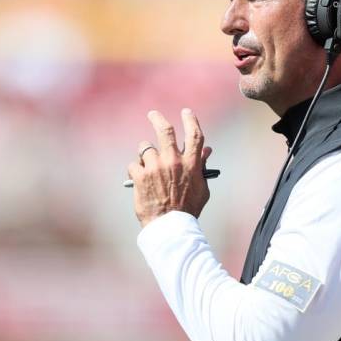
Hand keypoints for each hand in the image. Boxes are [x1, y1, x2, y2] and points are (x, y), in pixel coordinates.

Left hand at [127, 109, 212, 226]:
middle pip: (165, 131)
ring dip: (144, 154)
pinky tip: (138, 181)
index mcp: (191, 164)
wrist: (170, 227)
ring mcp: (156, 167)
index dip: (191, 120)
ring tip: (145, 166)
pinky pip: (133, 165)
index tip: (186, 112)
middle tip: (152, 114)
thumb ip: (201, 167)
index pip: (194, 135)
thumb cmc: (188, 209)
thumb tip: (206, 151)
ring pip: (145, 148)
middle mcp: (174, 161)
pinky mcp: (140, 176)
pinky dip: (135, 171)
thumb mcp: (202, 188)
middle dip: (157, 119)